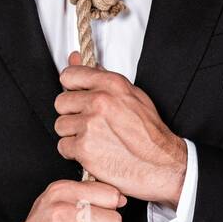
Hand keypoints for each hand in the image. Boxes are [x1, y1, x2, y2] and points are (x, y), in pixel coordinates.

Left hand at [53, 50, 187, 204]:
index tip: (77, 97)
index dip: (72, 88)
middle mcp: (99, 101)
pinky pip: (63, 146)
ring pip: (60, 125)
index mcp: (111, 84)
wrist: (162, 164)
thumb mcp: (131, 95)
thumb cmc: (149, 131)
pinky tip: (92, 152)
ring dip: (73, 134)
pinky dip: (74, 152)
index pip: (70, 75)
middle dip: (72, 114)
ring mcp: (90, 124)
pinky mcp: (84, 148)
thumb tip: (75, 57)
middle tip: (89, 123)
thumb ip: (100, 77)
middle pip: (61, 102)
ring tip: (94, 139)